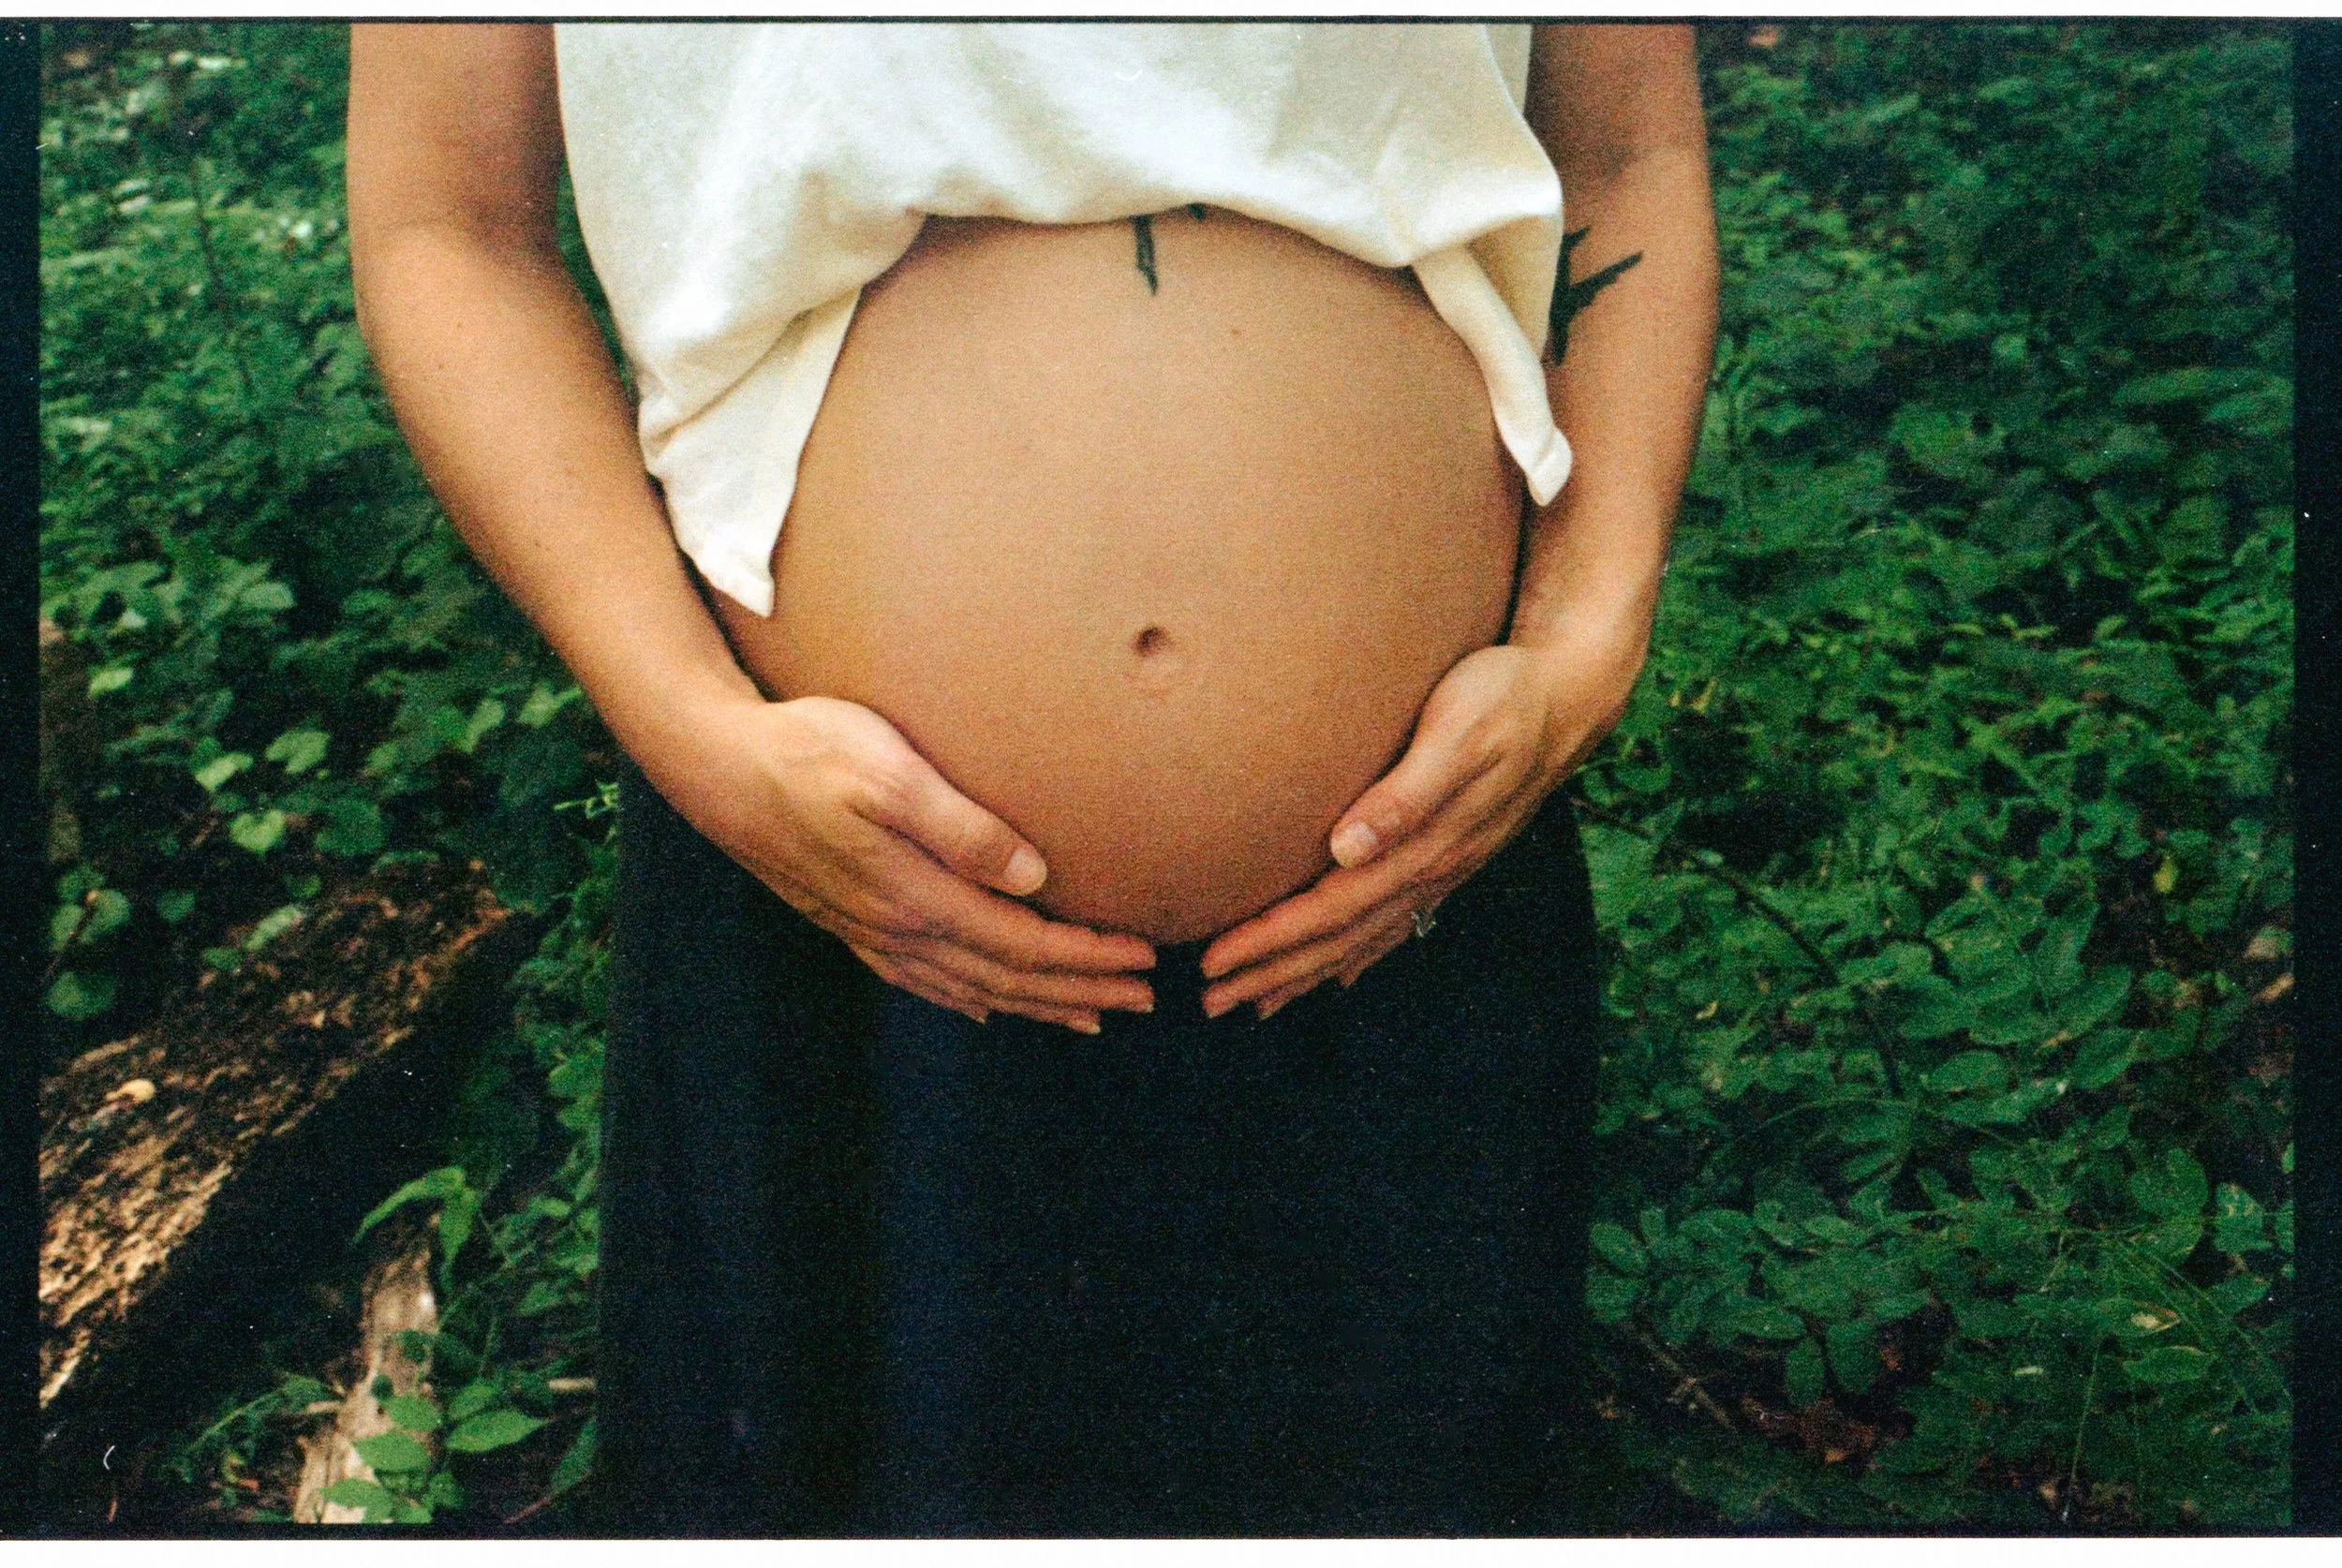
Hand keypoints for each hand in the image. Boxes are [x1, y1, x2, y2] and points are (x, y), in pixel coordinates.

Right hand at [652, 693, 1155, 1032]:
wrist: (714, 763)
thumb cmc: (806, 748)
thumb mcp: (888, 772)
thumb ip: (963, 827)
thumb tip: (1036, 878)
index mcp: (915, 895)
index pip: (1023, 944)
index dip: (1088, 958)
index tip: (1144, 959)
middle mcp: (896, 928)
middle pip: (1006, 977)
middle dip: (1079, 990)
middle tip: (1144, 999)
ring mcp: (869, 931)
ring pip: (970, 987)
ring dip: (1035, 1003)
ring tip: (1088, 1014)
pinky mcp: (848, 920)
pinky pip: (924, 980)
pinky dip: (970, 998)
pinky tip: (988, 1006)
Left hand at [1198, 627, 1643, 1019]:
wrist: (1570, 695)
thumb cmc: (1504, 699)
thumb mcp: (1457, 734)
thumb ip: (1405, 794)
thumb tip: (1347, 849)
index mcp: (1423, 847)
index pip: (1330, 909)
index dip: (1271, 939)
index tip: (1215, 961)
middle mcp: (1432, 870)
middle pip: (1338, 939)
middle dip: (1272, 973)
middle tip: (1209, 1003)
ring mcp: (1444, 870)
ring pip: (1363, 940)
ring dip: (1306, 974)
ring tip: (1256, 1002)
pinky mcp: (1450, 856)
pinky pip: (1395, 923)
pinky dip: (1359, 956)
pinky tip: (1339, 975)